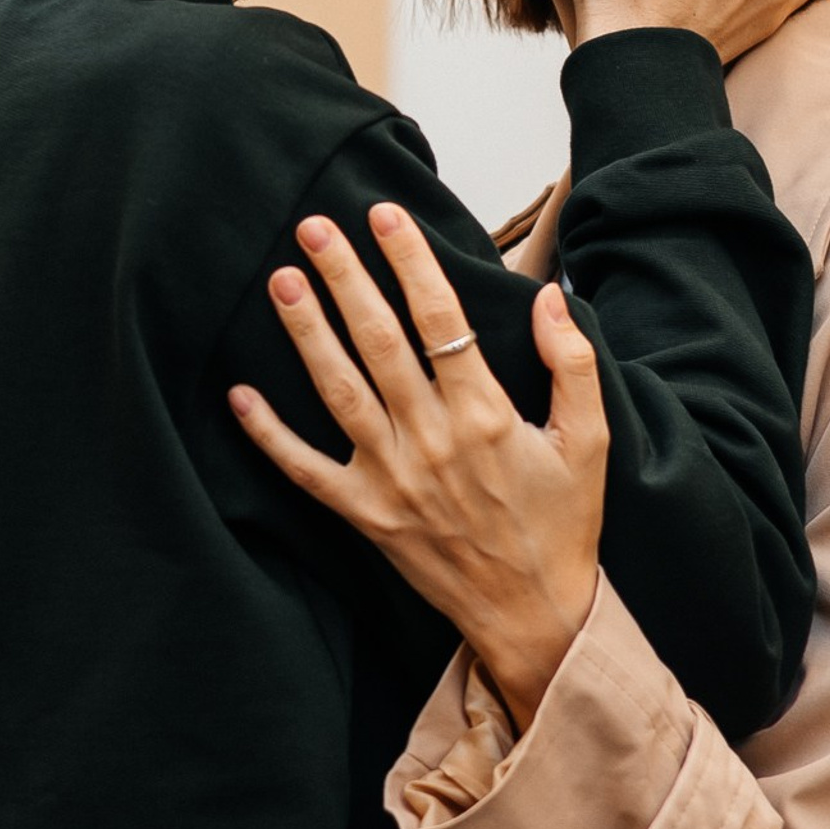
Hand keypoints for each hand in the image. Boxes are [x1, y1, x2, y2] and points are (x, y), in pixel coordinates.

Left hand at [228, 202, 607, 723]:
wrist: (536, 613)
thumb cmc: (564, 524)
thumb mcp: (589, 442)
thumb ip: (572, 365)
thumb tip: (549, 298)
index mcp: (487, 416)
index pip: (441, 319)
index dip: (410, 262)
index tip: (384, 215)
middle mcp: (432, 440)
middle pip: (379, 342)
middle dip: (344, 279)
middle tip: (313, 227)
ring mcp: (393, 479)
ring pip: (338, 391)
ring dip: (307, 334)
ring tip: (281, 281)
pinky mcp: (367, 516)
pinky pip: (307, 471)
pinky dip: (269, 436)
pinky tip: (240, 395)